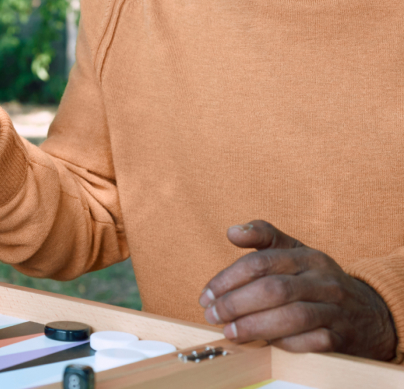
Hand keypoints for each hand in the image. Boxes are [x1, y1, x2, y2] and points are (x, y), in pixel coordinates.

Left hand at [201, 220, 397, 360]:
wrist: (368, 312)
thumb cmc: (317, 280)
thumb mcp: (295, 251)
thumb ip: (264, 237)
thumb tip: (232, 231)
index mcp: (307, 256)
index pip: (261, 263)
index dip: (227, 280)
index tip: (206, 295)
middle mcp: (323, 280)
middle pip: (273, 290)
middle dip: (236, 304)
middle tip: (212, 315)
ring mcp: (335, 309)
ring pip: (292, 316)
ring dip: (254, 326)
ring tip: (230, 331)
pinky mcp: (341, 337)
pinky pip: (311, 341)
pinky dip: (285, 344)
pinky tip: (265, 344)